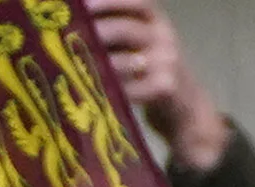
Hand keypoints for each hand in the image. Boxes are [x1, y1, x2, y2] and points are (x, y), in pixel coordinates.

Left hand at [84, 2, 230, 171]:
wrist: (186, 109)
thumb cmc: (153, 73)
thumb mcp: (143, 44)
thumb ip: (120, 32)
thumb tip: (78, 25)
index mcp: (157, 20)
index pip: (135, 2)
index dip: (108, 2)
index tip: (82, 5)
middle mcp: (164, 36)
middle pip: (126, 29)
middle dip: (95, 32)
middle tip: (68, 40)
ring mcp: (167, 62)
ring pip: (126, 61)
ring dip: (98, 65)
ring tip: (73, 68)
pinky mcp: (165, 89)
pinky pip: (132, 89)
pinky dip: (111, 91)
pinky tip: (92, 93)